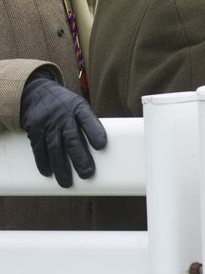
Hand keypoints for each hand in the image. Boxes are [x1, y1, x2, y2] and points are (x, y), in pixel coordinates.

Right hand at [19, 71, 106, 187]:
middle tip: (87, 174)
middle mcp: (62, 116)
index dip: (95, 132)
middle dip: (79, 158)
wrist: (35, 91)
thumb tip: (100, 147)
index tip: (101, 146)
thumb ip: (87, 122)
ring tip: (67, 182)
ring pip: (54, 147)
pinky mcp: (34, 130)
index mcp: (78, 108)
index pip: (88, 119)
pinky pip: (38, 148)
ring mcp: (47, 123)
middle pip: (72, 139)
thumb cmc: (64, 104)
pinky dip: (43, 162)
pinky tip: (48, 173)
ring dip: (61, 167)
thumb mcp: (78, 105)